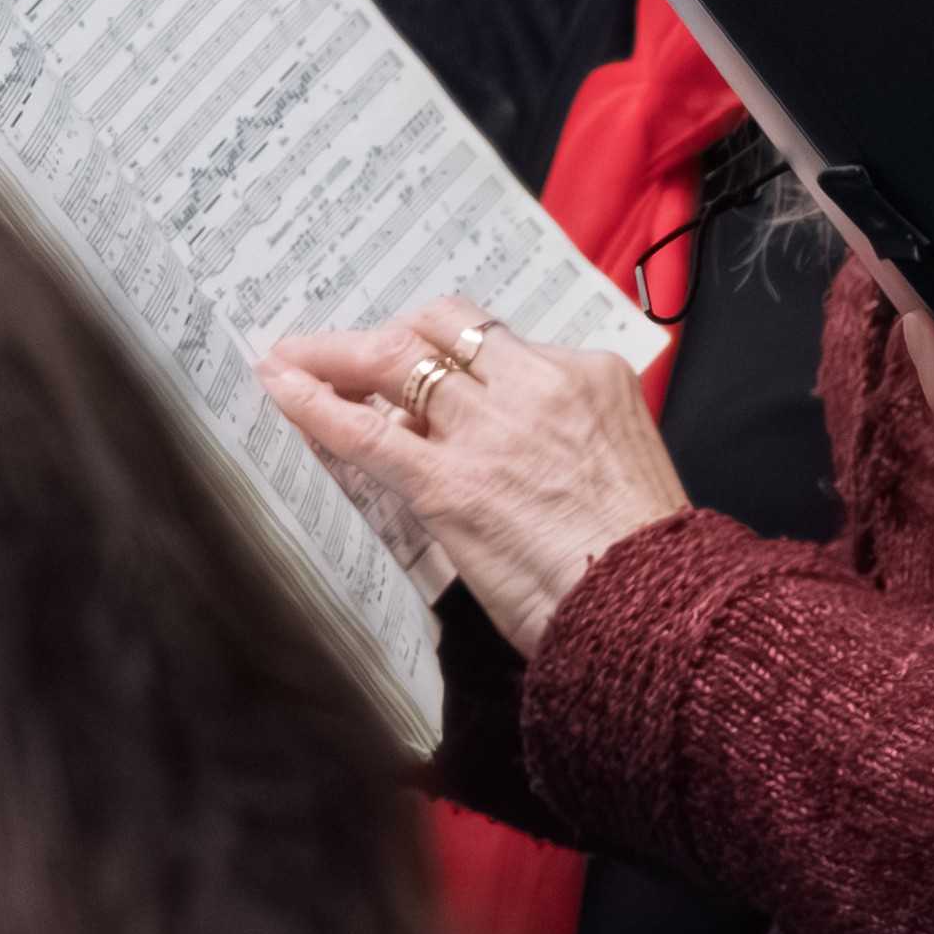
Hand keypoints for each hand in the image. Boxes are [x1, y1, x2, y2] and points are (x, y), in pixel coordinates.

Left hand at [256, 298, 685, 653]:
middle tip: (341, 350)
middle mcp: (536, 385)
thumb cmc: (644, 554)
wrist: (653, 604)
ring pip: (395, 362)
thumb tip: (492, 443)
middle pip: (439, 329)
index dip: (443, 350)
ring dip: (335, 355)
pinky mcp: (448, 483)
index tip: (414, 363)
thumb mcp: (620, 456)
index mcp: (588, 374)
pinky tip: (280, 386)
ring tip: (292, 356)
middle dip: (384, 334)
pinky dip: (314, 403)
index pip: (496, 339)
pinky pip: (366, 431)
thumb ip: (562, 432)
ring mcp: (488, 431)